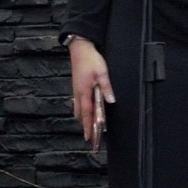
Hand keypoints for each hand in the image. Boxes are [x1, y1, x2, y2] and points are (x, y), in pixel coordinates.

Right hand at [68, 37, 113, 153]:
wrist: (80, 49)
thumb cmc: (91, 60)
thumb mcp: (102, 73)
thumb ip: (106, 88)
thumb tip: (111, 100)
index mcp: (84, 92)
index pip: (87, 114)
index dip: (89, 127)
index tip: (90, 138)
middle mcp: (78, 94)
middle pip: (82, 115)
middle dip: (86, 127)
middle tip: (90, 138)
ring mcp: (76, 90)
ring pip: (78, 110)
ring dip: (83, 119)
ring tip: (88, 128)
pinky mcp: (77, 87)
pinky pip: (78, 103)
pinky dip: (81, 111)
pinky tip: (84, 112)